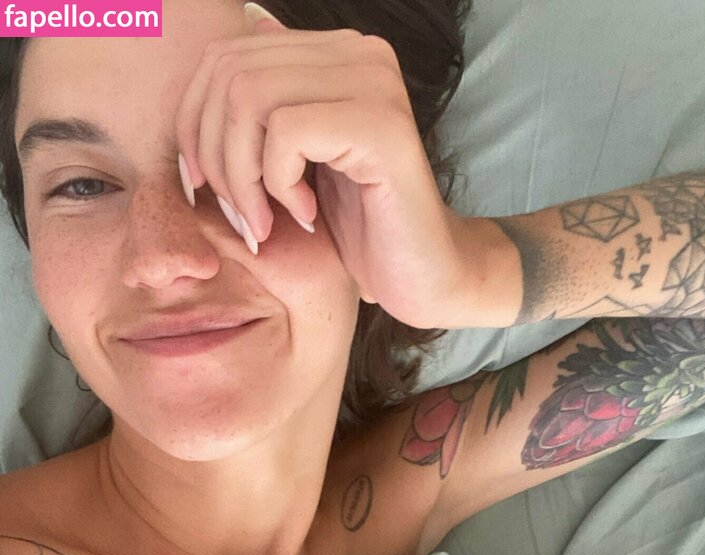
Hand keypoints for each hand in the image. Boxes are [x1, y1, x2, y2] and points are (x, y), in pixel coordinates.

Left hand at [174, 3, 474, 327]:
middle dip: (213, 153)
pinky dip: (277, 183)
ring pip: (249, 98)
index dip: (194, 122)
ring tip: (264, 220)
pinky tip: (305, 213)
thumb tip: (235, 43)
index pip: (226, 56)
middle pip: (230, 73)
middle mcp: (359, 53)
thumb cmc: (362, 229)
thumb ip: (267, 109)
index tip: (205, 183)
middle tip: (238, 211)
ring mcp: (374, 84)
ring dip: (240, 174)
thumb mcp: (297, 164)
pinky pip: (286, 132)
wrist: (426, 277)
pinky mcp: (382, 125)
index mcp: (336, 53)